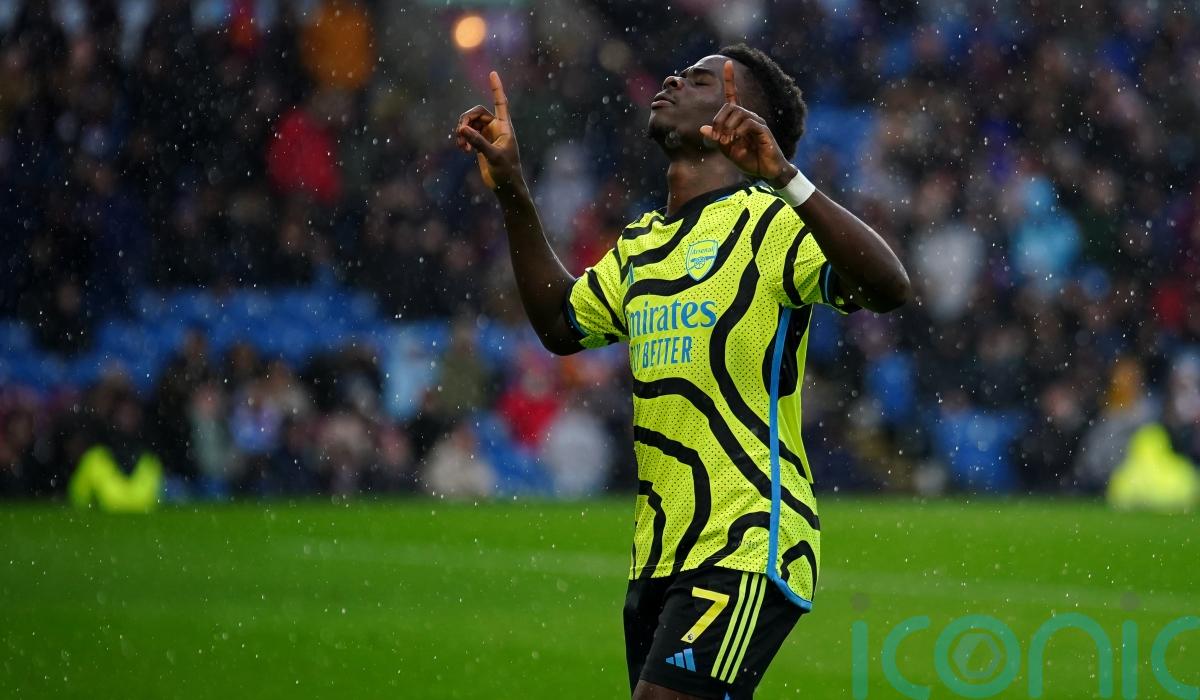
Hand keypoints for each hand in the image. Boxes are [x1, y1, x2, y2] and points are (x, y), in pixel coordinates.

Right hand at [455, 71, 522, 189]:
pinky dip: (463, 139)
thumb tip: (462, 129)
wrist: (506, 186)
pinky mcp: (480, 144)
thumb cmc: (506, 171)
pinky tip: (464, 150)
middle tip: (460, 132)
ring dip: (463, 132)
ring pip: (470, 123)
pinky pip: (467, 134)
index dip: (496, 88)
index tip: (492, 73)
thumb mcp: (492, 156)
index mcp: (504, 126)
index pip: (500, 102)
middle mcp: (496, 128)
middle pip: (476, 112)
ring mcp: (487, 135)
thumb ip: (478, 142)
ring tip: (462, 146)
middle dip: (466, 120)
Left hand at [699, 61, 796, 187]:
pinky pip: (748, 123)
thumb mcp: (727, 150)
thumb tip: (703, 129)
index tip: (727, 63)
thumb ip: (716, 139)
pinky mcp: (763, 129)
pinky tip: (738, 141)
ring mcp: (757, 122)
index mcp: (739, 119)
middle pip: (729, 107)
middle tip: (717, 138)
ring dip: (728, 128)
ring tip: (728, 142)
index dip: (730, 79)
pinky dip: (739, 131)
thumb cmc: (749, 159)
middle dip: (719, 121)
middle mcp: (748, 116)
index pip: (733, 95)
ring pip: (738, 113)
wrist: (766, 171)